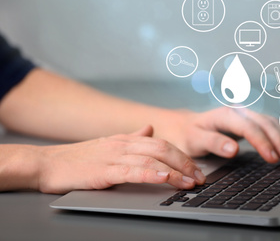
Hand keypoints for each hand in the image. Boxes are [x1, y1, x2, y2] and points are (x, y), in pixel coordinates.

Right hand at [37, 125, 204, 193]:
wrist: (48, 163)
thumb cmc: (79, 157)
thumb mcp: (110, 144)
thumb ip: (133, 137)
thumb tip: (151, 129)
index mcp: (127, 139)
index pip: (162, 144)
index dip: (183, 157)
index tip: (196, 169)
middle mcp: (124, 145)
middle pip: (163, 149)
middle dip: (186, 164)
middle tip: (200, 177)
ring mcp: (114, 156)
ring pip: (152, 160)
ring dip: (175, 172)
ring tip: (189, 182)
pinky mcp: (103, 170)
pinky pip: (132, 171)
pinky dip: (151, 174)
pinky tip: (164, 179)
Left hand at [164, 107, 279, 165]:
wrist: (185, 126)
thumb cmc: (189, 135)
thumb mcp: (195, 140)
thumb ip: (213, 143)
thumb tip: (233, 150)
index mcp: (225, 114)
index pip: (249, 127)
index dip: (262, 143)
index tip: (272, 159)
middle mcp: (238, 111)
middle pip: (265, 123)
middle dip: (279, 142)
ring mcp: (246, 115)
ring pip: (272, 123)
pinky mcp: (250, 121)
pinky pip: (271, 126)